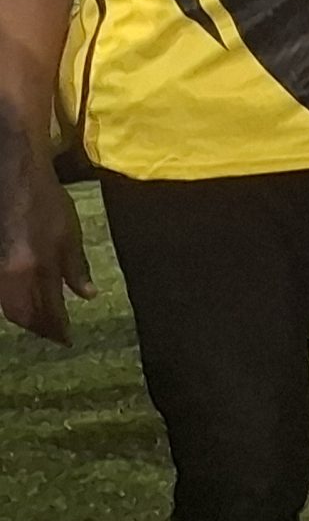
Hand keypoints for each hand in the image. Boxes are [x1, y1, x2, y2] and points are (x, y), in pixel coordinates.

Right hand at [0, 155, 93, 344]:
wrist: (16, 181)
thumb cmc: (48, 204)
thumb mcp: (70, 234)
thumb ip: (76, 267)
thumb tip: (87, 296)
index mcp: (37, 267)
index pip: (48, 308)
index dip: (57, 327)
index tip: (67, 340)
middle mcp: (13, 274)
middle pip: (23, 314)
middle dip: (39, 328)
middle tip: (54, 334)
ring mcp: (0, 269)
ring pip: (9, 306)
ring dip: (26, 318)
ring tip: (42, 322)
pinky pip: (3, 294)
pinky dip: (14, 303)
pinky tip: (26, 302)